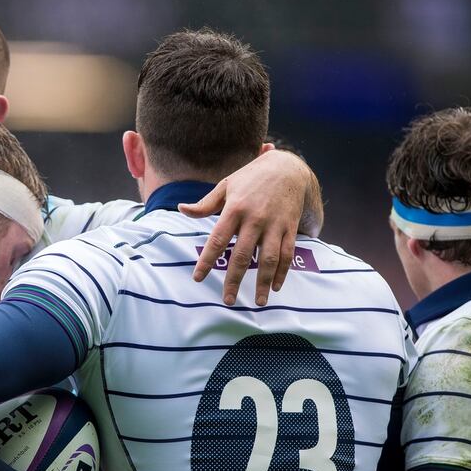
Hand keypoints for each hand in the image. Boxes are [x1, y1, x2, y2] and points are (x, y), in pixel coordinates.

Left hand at [179, 149, 312, 305]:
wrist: (287, 167)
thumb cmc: (250, 177)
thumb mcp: (226, 185)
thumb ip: (205, 204)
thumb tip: (181, 210)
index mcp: (234, 208)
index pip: (217, 240)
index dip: (207, 260)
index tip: (198, 278)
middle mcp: (255, 218)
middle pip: (243, 255)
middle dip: (234, 280)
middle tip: (227, 300)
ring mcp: (274, 224)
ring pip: (268, 259)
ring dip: (263, 282)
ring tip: (258, 303)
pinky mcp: (290, 227)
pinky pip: (287, 254)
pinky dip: (283, 272)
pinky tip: (276, 287)